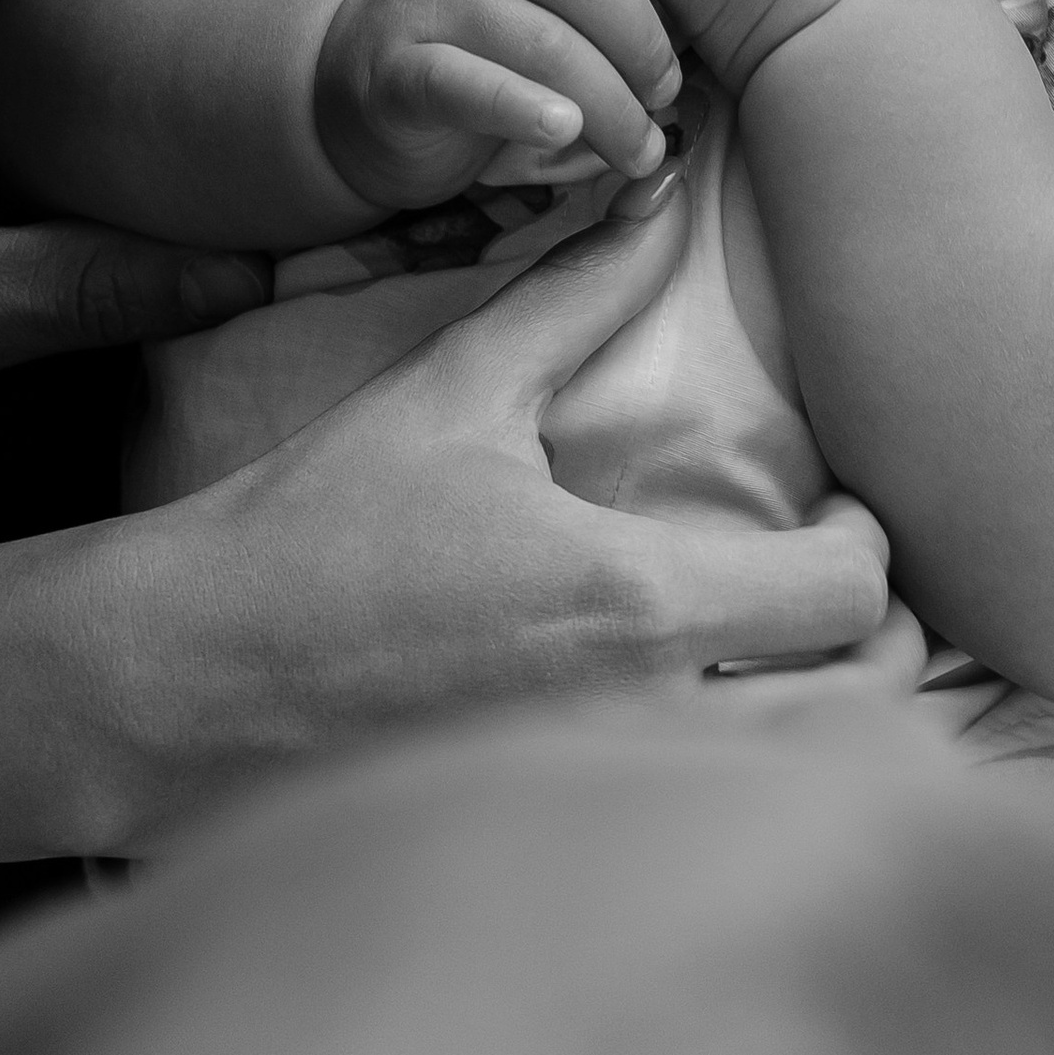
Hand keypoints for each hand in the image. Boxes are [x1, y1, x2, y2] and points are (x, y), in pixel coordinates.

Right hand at [110, 183, 895, 836]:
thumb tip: (652, 197)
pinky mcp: (567, 857)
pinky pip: (713, 834)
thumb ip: (571, 296)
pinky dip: (746, 792)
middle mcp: (645, 720)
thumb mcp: (452, 393)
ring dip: (827, 727)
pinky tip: (707, 739)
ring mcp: (610, 804)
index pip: (850, 592)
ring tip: (785, 667)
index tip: (828, 519)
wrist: (178, 682)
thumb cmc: (313, 533)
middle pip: (866, 708)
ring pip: (808, 788)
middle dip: (875, 647)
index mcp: (634, 601)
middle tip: (826, 594)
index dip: (864, 547)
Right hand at [313, 0, 684, 214]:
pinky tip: (565, 133)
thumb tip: (700, 25)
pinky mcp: (395, 71)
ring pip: (538, 41)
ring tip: (640, 148)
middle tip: (668, 97)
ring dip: (608, 104)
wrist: (364, 86)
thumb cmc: (488, 38)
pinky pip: (468, 85)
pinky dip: (524, 109)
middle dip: (642, 43)